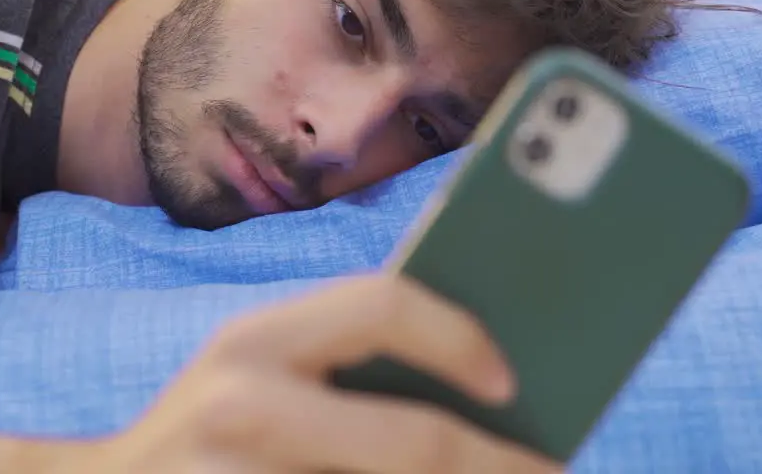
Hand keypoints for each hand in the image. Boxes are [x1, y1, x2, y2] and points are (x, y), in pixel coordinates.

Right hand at [101, 275, 560, 472]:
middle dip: (498, 468)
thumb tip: (489, 388)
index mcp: (255, 340)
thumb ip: (344, 371)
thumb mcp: (259, 382)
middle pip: (413, 442)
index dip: (458, 336)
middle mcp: (241, 403)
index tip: (512, 380)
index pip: (381, 304)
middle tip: (552, 472)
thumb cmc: (210, 440)